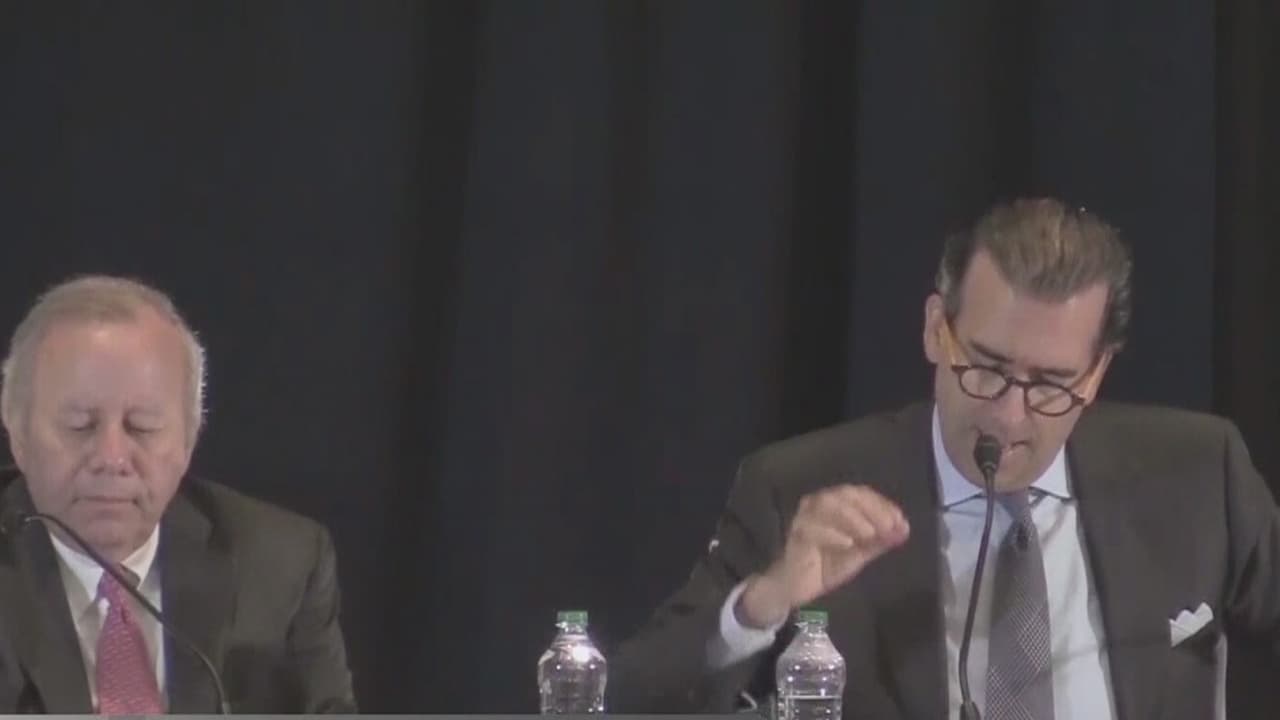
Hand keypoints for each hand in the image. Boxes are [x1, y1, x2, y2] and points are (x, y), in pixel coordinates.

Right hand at [736, 485, 909, 628]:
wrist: (797, 587)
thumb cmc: (827, 565)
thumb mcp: (860, 553)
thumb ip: (880, 541)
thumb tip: (904, 529)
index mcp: (835, 504)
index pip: (860, 494)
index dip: (882, 504)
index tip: (900, 521)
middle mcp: (818, 504)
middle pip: (845, 494)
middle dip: (870, 509)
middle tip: (888, 527)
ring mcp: (805, 517)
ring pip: (827, 504)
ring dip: (852, 518)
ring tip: (869, 535)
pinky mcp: (795, 535)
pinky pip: (812, 528)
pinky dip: (832, 534)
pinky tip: (847, 544)